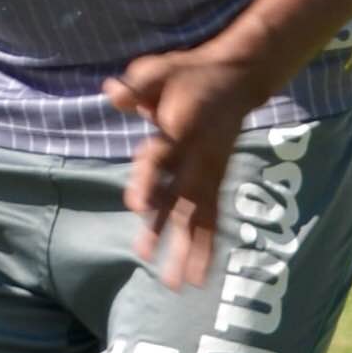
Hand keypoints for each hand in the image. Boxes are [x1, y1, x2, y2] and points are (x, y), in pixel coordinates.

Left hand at [102, 46, 270, 290]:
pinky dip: (209, 244)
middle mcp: (199, 157)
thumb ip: (137, 86)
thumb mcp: (159, 68)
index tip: (137, 208)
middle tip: (147, 259)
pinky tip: (201, 272)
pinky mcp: (218, 179)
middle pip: (180, 198)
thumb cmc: (190, 72)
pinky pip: (214, 216)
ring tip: (178, 284)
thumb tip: (113, 93)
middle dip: (165, 231)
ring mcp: (211, 171)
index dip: (149, 182)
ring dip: (189, 249)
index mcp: (181, 131)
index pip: (161, 160)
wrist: (239, 76)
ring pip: (199, 215)